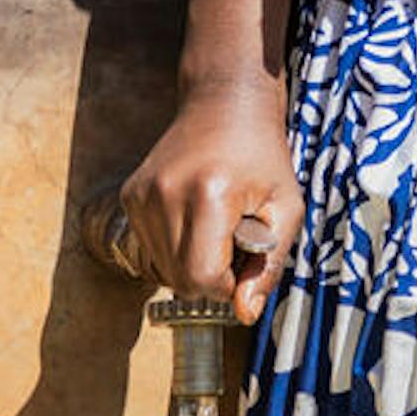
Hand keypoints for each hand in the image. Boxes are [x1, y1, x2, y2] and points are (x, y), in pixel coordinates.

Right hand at [115, 88, 304, 322]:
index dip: (228, 284)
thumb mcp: (286, 207)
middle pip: (179, 280)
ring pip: (161, 269)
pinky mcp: (130, 195)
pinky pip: (151, 248)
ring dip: (192, 261)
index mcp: (207, 195)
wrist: (225, 101)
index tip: (245, 258)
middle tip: (235, 240)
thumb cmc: (262, 153)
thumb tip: (244, 314)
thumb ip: (269, 265)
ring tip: (216, 226)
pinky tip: (195, 216)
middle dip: (211, 276)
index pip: (201, 279)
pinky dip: (175, 245)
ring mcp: (140, 194)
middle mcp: (164, 194)